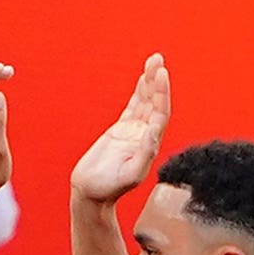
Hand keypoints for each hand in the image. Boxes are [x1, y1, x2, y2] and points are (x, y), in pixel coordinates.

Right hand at [70, 52, 169, 206]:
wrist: (91, 194)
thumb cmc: (109, 189)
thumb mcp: (129, 175)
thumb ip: (143, 154)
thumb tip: (153, 132)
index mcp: (151, 143)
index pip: (160, 113)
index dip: (161, 93)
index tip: (160, 75)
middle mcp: (146, 135)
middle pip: (156, 102)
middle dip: (157, 81)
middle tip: (158, 61)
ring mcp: (134, 131)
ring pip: (146, 101)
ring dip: (150, 81)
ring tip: (154, 60)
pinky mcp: (121, 130)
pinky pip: (134, 106)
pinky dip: (140, 91)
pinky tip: (144, 78)